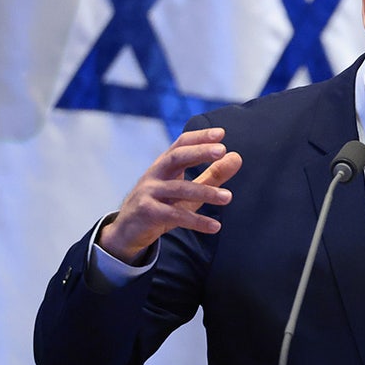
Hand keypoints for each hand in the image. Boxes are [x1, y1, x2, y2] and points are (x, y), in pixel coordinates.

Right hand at [98, 127, 242, 263]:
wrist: (128, 230)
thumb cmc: (162, 205)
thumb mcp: (188, 190)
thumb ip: (212, 174)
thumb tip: (237, 157)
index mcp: (165, 165)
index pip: (181, 144)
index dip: (200, 137)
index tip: (221, 133)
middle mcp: (155, 174)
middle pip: (177, 157)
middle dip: (199, 152)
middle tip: (222, 150)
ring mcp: (149, 192)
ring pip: (179, 189)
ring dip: (205, 192)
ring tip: (228, 197)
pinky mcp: (148, 213)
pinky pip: (175, 215)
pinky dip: (197, 221)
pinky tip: (215, 227)